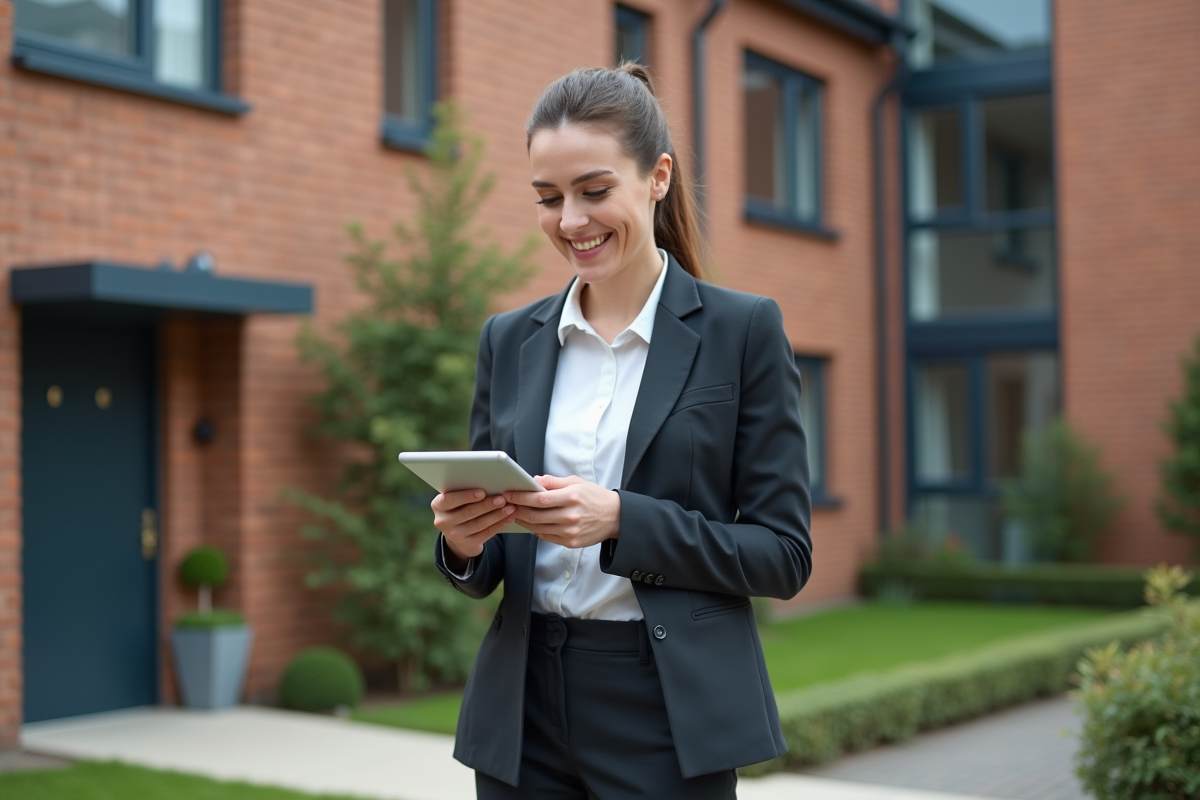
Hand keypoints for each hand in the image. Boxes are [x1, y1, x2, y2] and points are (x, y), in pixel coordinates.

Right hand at [431, 488, 517, 561]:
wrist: (458, 532)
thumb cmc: (460, 506)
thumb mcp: (456, 498)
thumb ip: (464, 490)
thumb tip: (488, 481)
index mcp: (438, 505)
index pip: (449, 500)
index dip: (466, 496)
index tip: (482, 492)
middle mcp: (443, 521)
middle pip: (468, 512)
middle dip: (487, 504)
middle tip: (502, 498)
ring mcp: (454, 535)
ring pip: (479, 523)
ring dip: (497, 515)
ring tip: (510, 507)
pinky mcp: (467, 544)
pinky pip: (486, 533)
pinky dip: (499, 524)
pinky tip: (509, 518)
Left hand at [504, 475, 620, 548]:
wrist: (615, 517)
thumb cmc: (594, 497)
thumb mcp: (576, 482)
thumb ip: (553, 482)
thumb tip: (533, 480)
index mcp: (571, 497)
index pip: (539, 498)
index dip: (521, 497)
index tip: (510, 494)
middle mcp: (570, 515)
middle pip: (535, 514)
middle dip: (518, 509)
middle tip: (507, 504)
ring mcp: (570, 531)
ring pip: (538, 528)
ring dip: (523, 521)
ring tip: (515, 514)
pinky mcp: (571, 542)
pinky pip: (546, 537)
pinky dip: (535, 530)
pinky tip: (530, 523)